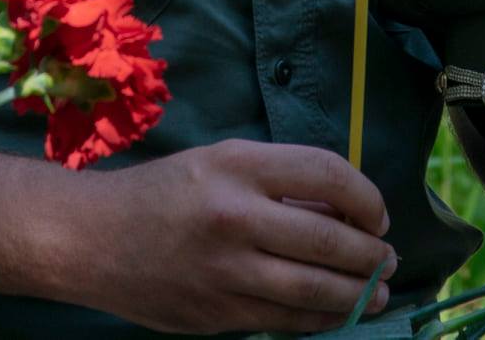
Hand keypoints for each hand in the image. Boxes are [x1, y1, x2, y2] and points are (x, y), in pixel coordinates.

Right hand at [85, 139, 395, 334]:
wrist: (95, 238)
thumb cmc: (163, 192)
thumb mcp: (219, 162)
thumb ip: (277, 182)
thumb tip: (343, 208)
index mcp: (236, 165)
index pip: (325, 174)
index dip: (365, 196)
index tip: (377, 213)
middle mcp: (234, 216)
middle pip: (328, 238)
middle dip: (371, 253)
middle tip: (389, 257)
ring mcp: (226, 272)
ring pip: (314, 290)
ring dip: (358, 292)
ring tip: (378, 288)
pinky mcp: (218, 316)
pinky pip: (287, 322)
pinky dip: (322, 319)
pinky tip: (339, 312)